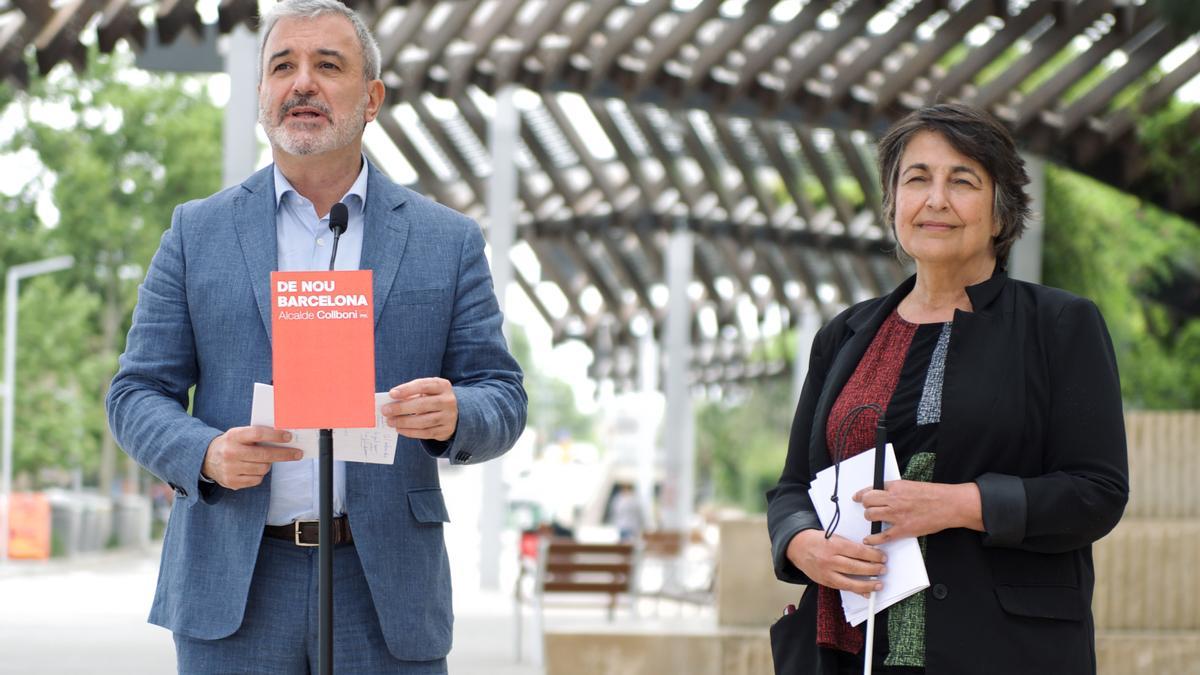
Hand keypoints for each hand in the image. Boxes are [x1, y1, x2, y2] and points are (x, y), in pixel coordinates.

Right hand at [202, 426, 301, 489]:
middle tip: (297, 453)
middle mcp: (231, 452)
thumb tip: (284, 438)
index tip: (289, 437)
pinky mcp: (232, 482)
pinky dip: (259, 474)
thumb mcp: (239, 434)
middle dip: (284, 454)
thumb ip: (256, 435)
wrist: (207, 459)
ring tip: (263, 460)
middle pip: (264, 455)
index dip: (275, 435)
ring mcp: (230, 469)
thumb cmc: (231, 444)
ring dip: (268, 464)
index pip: (258, 434)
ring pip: (263, 468)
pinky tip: (253, 469)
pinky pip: (257, 480)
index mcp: (233, 436)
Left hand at [382, 377, 457, 440]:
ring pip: (423, 421)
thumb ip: (412, 393)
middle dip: (401, 408)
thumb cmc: (433, 398)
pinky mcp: (445, 430)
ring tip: (390, 421)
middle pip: (422, 405)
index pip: (424, 386)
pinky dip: (410, 432)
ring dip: (404, 422)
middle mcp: (448, 401)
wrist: (453, 413)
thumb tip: (391, 401)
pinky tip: (399, 429)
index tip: (391, 394)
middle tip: (386, 411)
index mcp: (443, 386)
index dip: (407, 390)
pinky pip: (425, 433)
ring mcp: (448, 417)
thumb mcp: (427, 390)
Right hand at [785, 528, 885, 595]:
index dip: (873, 555)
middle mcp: (830, 560)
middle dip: (873, 569)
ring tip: (878, 584)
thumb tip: (868, 553)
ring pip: (850, 582)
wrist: (798, 547)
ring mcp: (827, 573)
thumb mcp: (834, 537)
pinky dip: (856, 591)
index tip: (882, 557)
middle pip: (856, 567)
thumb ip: (850, 546)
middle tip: (883, 569)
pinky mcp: (825, 582)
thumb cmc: (817, 541)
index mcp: (834, 545)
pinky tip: (866, 592)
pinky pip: (843, 588)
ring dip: (867, 584)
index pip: (858, 552)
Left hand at [854, 480, 982, 544]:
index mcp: (895, 487)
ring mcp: (897, 515)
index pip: (871, 489)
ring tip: (874, 519)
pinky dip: (872, 539)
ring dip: (870, 518)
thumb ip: (896, 490)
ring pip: (870, 516)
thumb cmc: (933, 495)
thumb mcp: (911, 485)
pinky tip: (868, 540)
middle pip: (867, 502)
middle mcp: (893, 500)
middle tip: (869, 508)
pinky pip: (882, 536)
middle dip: (866, 505)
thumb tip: (883, 493)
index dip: (861, 494)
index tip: (856, 497)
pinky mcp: (903, 529)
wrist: (949, 505)